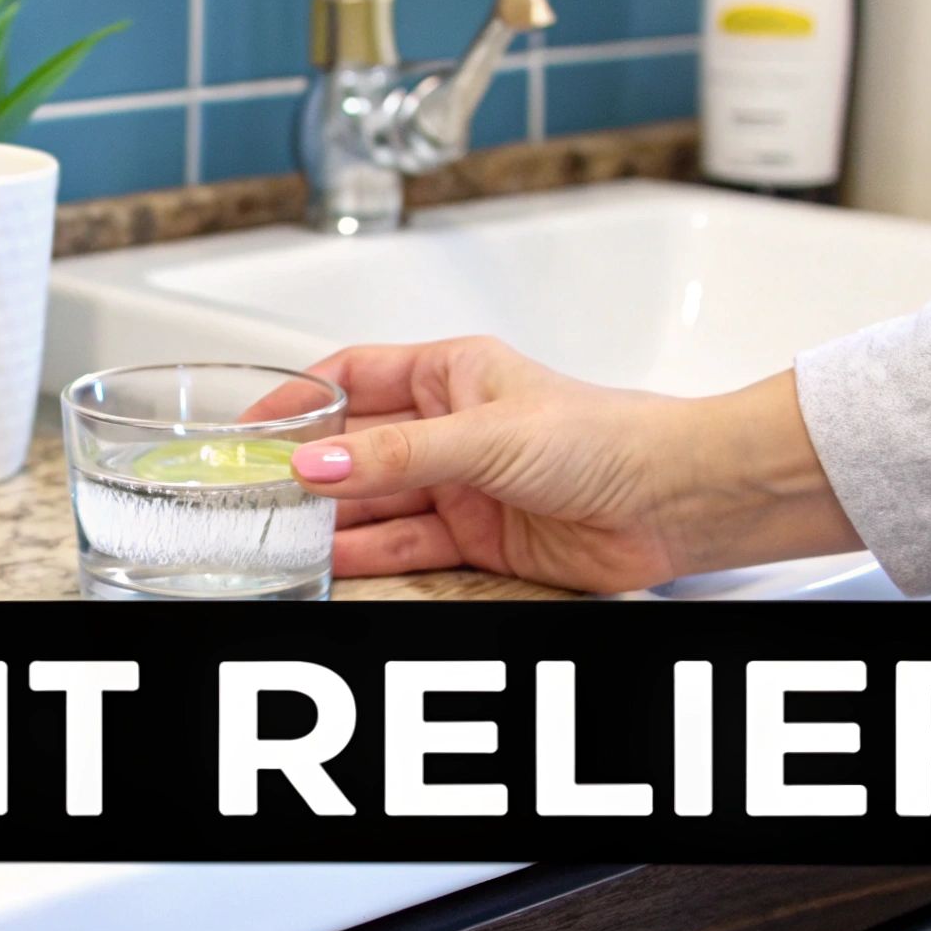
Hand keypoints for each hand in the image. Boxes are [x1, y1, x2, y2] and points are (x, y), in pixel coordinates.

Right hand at [284, 337, 863, 592]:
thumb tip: (319, 462)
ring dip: (334, 516)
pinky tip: (332, 557)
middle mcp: (453, 426)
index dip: (300, 395)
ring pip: (378, 500)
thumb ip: (394, 455)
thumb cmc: (610, 439)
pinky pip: (407, 545)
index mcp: (454, 373)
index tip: (253, 421)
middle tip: (255, 486)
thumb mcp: (485, 435)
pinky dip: (370, 553)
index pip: (355, 374)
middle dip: (310, 465)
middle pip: (358, 444)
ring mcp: (463, 484)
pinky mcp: (479, 536)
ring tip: (282, 528)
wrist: (677, 502)